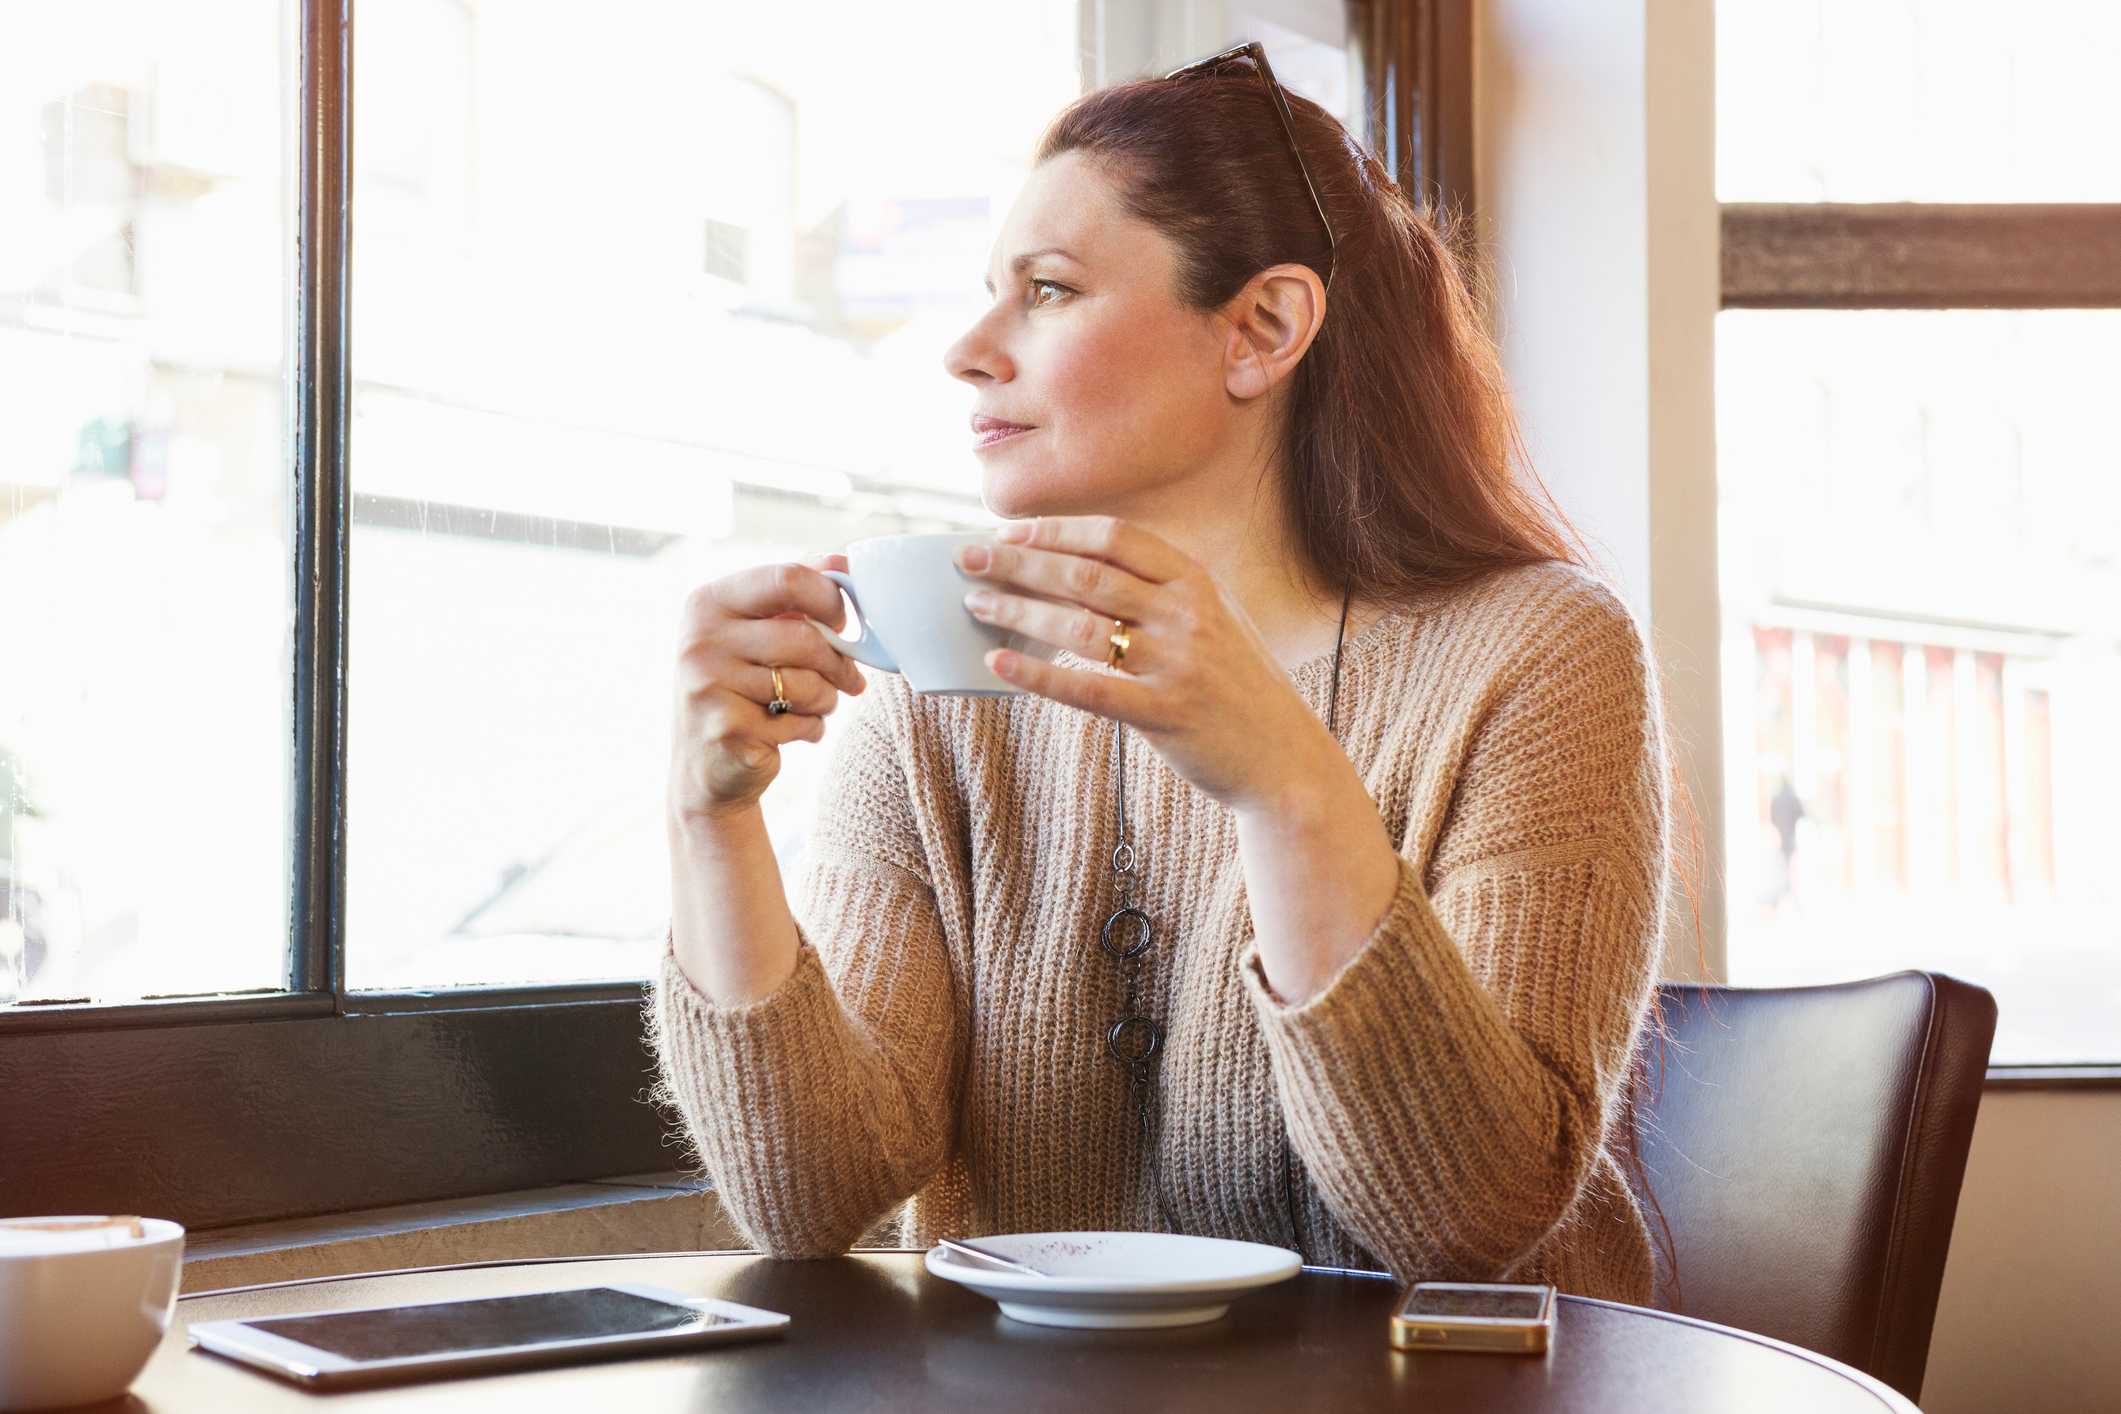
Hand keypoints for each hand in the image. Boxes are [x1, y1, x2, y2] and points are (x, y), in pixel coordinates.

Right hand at [668, 553, 867, 826]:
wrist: (706, 769)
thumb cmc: (741, 690)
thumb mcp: (757, 633)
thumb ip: (796, 594)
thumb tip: (842, 561)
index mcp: (709, 602)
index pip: (788, 578)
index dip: (830, 598)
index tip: (843, 621)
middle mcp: (699, 639)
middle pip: (805, 637)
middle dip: (839, 663)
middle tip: (850, 679)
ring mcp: (707, 686)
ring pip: (808, 683)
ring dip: (826, 700)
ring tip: (813, 706)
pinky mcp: (726, 730)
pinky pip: (800, 722)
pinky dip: (810, 730)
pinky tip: (789, 732)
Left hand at [956, 516, 1334, 813]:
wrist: (1285, 759)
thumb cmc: (1239, 689)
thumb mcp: (1215, 621)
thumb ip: (1163, 594)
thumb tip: (1085, 572)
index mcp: (1198, 582)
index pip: (1115, 537)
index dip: (1056, 530)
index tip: (1009, 532)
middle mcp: (1188, 614)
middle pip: (1086, 573)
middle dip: (1019, 561)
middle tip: (968, 558)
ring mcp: (1178, 663)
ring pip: (1078, 625)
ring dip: (1018, 610)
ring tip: (976, 604)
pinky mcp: (1164, 714)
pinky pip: (1086, 688)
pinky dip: (1037, 674)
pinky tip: (999, 662)